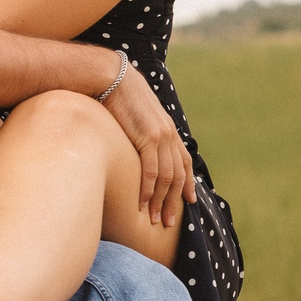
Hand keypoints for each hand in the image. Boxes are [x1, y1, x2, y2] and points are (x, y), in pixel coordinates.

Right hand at [102, 61, 196, 227]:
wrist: (113, 77)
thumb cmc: (119, 96)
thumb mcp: (138, 115)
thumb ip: (142, 132)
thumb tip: (135, 144)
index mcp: (169, 130)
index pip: (183, 163)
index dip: (187, 184)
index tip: (187, 202)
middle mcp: (169, 134)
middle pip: (177, 175)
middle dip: (174, 201)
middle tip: (168, 222)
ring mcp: (161, 136)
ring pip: (166, 177)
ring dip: (160, 201)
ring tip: (154, 219)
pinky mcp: (148, 137)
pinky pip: (151, 171)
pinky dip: (148, 190)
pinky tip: (142, 204)